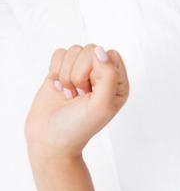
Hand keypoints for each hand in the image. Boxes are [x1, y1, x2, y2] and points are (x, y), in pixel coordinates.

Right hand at [24, 44, 129, 161]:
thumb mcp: (102, 104)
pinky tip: (59, 89)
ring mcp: (82, 72)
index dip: (97, 69)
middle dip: (80, 73)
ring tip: (70, 95)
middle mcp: (102, 76)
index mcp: (118, 83)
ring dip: (67, 74)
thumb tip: (100, 50)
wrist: (50, 139)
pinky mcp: (62, 71)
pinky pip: (59, 53)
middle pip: (91, 50)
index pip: (111, 55)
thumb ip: (108, 75)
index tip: (91, 91)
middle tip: (80, 96)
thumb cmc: (79, 126)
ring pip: (74, 50)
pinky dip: (56, 70)